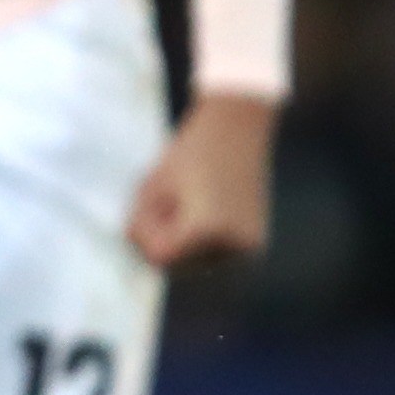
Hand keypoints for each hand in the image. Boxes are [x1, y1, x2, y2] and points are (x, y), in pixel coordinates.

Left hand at [126, 91, 277, 269]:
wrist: (237, 128)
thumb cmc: (190, 152)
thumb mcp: (152, 187)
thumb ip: (141, 225)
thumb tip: (146, 260)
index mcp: (206, 228)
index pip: (159, 256)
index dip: (146, 233)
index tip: (152, 203)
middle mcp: (232, 243)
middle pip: (177, 267)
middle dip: (164, 240)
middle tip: (172, 201)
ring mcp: (247, 247)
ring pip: (196, 266)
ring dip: (182, 245)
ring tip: (188, 207)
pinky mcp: (254, 245)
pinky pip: (214, 258)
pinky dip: (201, 244)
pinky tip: (204, 215)